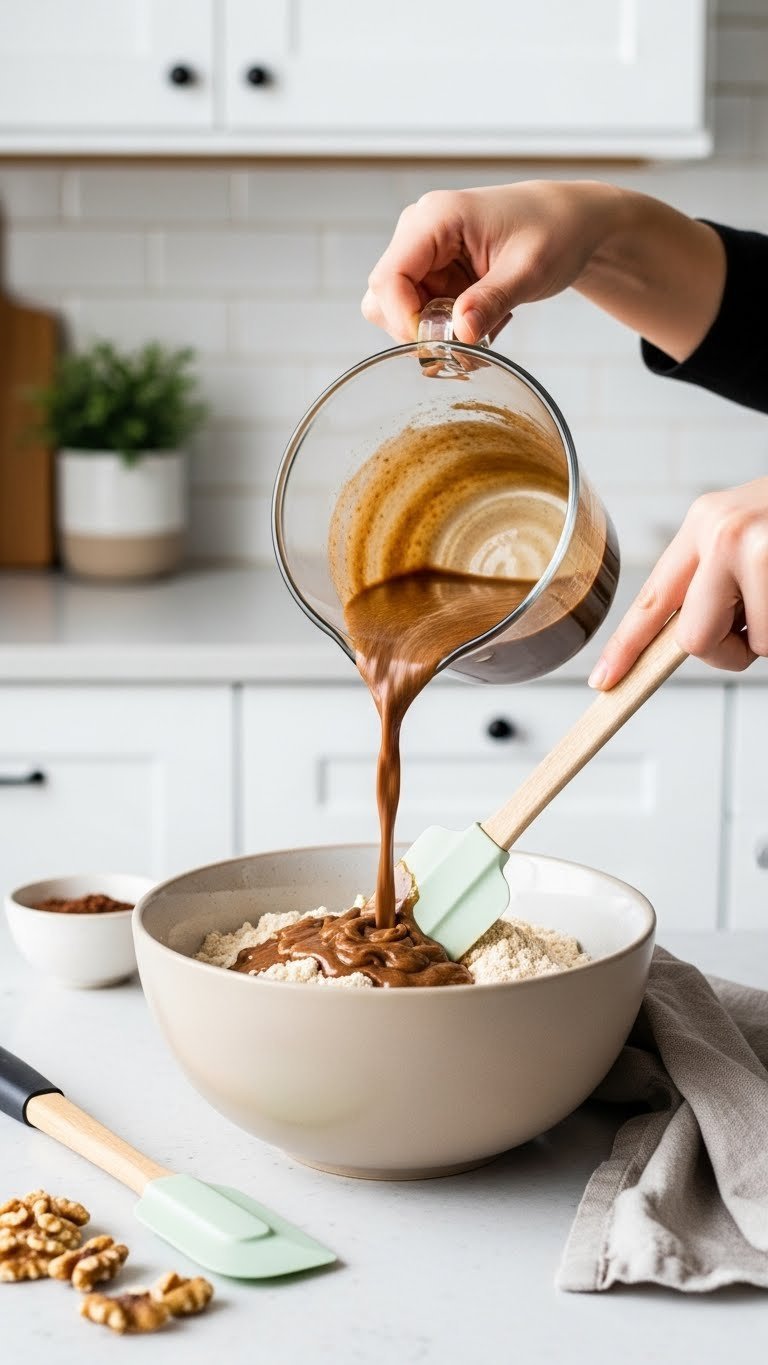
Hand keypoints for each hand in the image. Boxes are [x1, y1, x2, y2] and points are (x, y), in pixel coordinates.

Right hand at [361, 179, 724, 361]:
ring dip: (435, 333)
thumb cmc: (555, 232)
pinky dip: (448, 328)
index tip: (439, 346)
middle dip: (419, 331)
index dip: (404, 322)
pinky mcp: (434, 271)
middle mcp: (419, 232)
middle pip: (384, 298)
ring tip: (483, 331)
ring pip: (400, 310)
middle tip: (466, 346)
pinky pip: (423, 312)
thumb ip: (492, 301)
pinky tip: (483, 320)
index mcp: (435, 218)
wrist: (572, 223)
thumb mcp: (528, 271)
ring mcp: (424, 252)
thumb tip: (460, 334)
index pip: (388, 279)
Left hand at [588, 478, 767, 688]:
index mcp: (703, 523)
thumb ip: (713, 575)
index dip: (625, 646)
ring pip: (752, 645)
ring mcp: (757, 549)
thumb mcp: (745, 530)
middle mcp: (723, 533)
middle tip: (754, 628)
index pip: (652, 597)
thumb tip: (686, 638)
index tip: (604, 681)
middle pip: (694, 639)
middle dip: (727, 650)